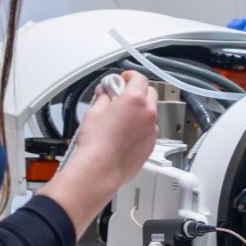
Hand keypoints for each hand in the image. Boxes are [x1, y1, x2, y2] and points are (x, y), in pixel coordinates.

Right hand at [39, 70, 158, 235]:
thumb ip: (104, 97)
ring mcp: (151, 130)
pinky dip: (140, 127)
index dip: (130, 76)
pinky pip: (148, 129)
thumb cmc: (96, 143)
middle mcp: (148, 113)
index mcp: (135, 100)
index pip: (139, 78)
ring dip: (139, 111)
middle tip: (121, 96)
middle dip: (137, 92)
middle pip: (149, 93)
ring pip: (150, 113)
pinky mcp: (150, 144)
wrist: (100, 168)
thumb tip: (105, 93)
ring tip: (121, 118)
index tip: (123, 78)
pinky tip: (124, 133)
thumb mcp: (94, 111)